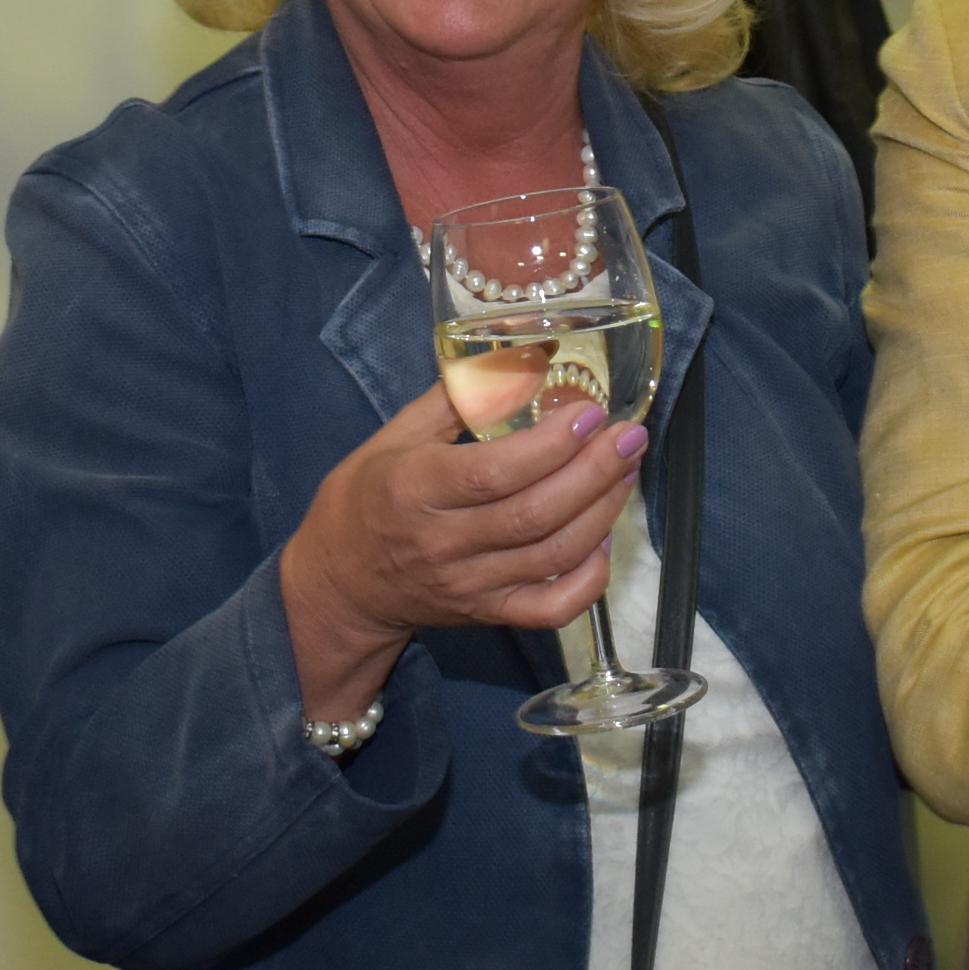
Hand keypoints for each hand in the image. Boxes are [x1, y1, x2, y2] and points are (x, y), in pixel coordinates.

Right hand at [279, 383, 645, 717]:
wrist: (339, 584)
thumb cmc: (366, 499)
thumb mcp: (393, 437)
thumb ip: (457, 398)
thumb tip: (523, 355)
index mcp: (414, 488)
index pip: (492, 473)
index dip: (550, 445)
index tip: (590, 413)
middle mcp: (443, 542)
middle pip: (533, 514)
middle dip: (592, 473)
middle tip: (629, 438)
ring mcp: (469, 585)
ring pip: (550, 556)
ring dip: (601, 512)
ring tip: (627, 471)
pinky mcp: (487, 614)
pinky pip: (550, 609)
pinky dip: (589, 580)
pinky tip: (604, 540)